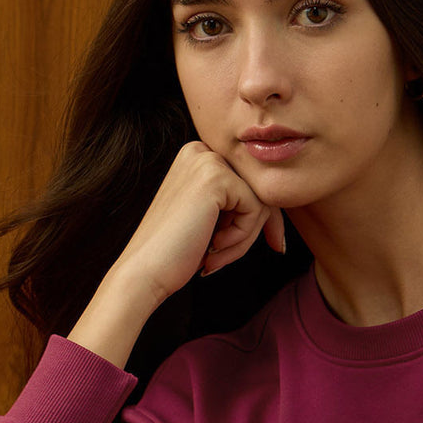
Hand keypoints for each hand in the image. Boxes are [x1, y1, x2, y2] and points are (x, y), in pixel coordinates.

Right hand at [105, 140, 284, 306]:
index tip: (266, 244)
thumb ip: (235, 205)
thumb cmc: (173, 253)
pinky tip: (214, 247)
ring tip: (215, 257)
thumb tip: (279, 213)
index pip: (247, 184)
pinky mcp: (216, 179)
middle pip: (257, 190)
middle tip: (233, 257)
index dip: (256, 219)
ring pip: (260, 201)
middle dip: (253, 230)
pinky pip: (256, 209)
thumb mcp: (208, 220)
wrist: (143, 271)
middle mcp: (200, 150)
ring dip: (245, 238)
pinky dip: (242, 237)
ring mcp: (207, 161)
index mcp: (196, 156)